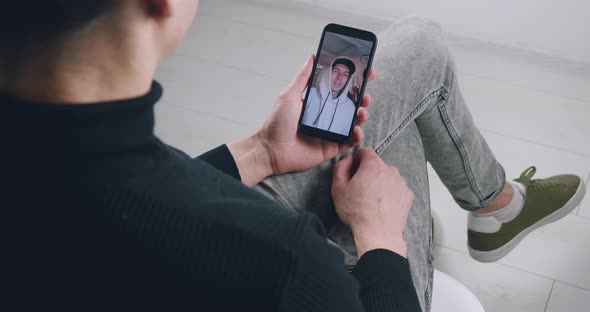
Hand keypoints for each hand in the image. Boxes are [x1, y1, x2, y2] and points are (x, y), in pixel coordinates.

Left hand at [258, 55, 375, 174]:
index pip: (341, 89)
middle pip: (351, 105)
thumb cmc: (276, 123)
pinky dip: (357, 136)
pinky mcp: (332, 147)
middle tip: (365, 94)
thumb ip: (303, 77)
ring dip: (362, 115)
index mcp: (319, 102)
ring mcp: (331, 132)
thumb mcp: (289, 95)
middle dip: (363, 98)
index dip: (355, 81)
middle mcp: (327, 116)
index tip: (366, 72)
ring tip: (361, 111)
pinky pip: (350, 142)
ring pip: (354, 122)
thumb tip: (312, 56)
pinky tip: (356, 130)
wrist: (271, 149)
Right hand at [331, 148, 413, 257]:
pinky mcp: (407, 195)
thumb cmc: (357, 212)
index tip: (354, 171)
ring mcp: (401, 182)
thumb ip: (340, 167)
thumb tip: (346, 160)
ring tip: (372, 200)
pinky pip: (396, 188)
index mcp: (373, 165)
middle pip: (377, 164)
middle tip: (360, 190)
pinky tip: (382, 205)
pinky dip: (390, 193)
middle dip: (368, 173)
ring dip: (380, 183)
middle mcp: (390, 170)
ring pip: (388, 176)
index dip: (357, 160)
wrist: (378, 233)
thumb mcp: (338, 188)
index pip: (365, 151)